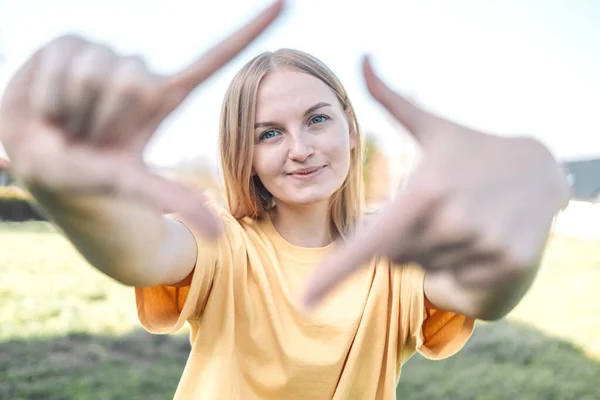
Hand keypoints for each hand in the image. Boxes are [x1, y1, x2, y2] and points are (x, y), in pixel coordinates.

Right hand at [0, 0, 283, 237]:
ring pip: (98, 73)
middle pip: (135, 81)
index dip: (250, 29)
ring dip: (75, 111)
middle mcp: (140, 72)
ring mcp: (105, 55)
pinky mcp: (69, 43)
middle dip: (106, 119)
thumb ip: (177, 201)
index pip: (215, 57)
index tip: (286, 2)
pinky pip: (63, 60)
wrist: (39, 165)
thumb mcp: (135, 188)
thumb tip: (220, 239)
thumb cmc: (92, 180)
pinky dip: (48, 95)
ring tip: (70, 125)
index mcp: (166, 96)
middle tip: (91, 139)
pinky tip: (49, 106)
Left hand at [303, 56, 570, 305]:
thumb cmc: (472, 150)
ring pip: (425, 271)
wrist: (542, 170)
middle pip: (395, 257)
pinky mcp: (508, 267)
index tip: (305, 299)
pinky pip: (453, 286)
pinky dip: (456, 271)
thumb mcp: (433, 125)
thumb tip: (362, 58)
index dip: (335, 272)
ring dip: (432, 252)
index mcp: (426, 192)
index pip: (371, 241)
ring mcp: (485, 248)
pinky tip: (477, 240)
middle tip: (438, 207)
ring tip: (461, 219)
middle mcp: (454, 224)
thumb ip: (390, 99)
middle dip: (405, 237)